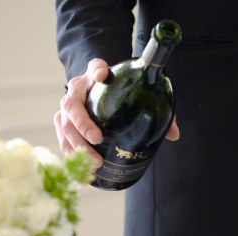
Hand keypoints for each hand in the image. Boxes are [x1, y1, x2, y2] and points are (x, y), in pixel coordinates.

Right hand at [54, 58, 179, 166]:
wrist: (96, 93)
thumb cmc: (119, 93)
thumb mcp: (136, 93)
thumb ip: (155, 107)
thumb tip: (175, 134)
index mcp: (95, 76)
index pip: (94, 67)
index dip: (97, 70)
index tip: (103, 75)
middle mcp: (77, 90)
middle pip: (71, 104)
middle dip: (82, 123)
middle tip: (98, 138)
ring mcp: (67, 108)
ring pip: (64, 125)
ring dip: (77, 145)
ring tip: (95, 162)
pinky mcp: (63, 124)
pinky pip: (62, 139)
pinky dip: (70, 153)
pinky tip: (82, 167)